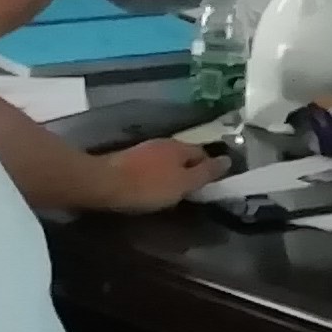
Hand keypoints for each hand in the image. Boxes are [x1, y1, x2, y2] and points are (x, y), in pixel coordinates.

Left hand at [93, 138, 227, 212]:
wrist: (105, 183)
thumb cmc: (149, 186)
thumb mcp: (182, 184)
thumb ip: (205, 173)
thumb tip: (227, 160)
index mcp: (180, 147)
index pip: (203, 153)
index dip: (211, 167)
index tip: (214, 183)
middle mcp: (164, 143)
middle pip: (185, 154)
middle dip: (192, 168)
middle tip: (196, 188)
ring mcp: (144, 150)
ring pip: (167, 159)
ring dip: (174, 171)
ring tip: (177, 189)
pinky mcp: (128, 160)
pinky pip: (152, 166)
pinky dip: (158, 174)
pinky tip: (155, 186)